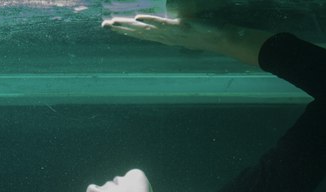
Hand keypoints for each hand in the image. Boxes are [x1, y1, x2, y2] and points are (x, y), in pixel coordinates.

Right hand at [101, 13, 221, 53]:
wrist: (220, 38)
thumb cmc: (206, 33)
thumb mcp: (188, 28)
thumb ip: (177, 24)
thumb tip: (171, 21)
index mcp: (165, 36)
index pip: (142, 33)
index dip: (126, 30)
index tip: (111, 26)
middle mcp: (165, 36)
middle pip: (139, 32)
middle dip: (121, 28)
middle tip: (105, 25)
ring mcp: (171, 33)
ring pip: (146, 29)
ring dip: (130, 26)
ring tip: (115, 22)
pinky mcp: (180, 27)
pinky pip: (162, 25)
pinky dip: (151, 22)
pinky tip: (139, 19)